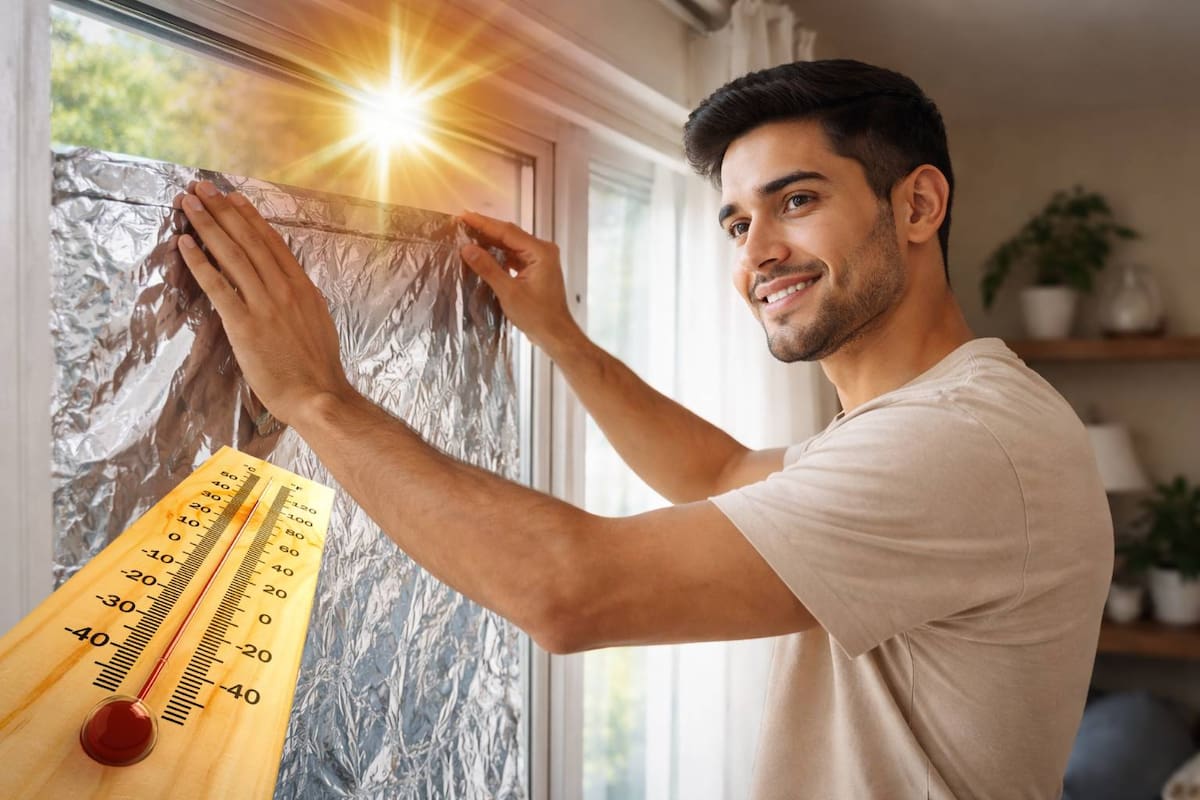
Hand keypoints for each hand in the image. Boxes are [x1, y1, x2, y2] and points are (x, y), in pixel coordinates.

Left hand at [175, 181, 355, 424]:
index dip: (249, 217)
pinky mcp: (244, 324)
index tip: (232, 197)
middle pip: (248, 240)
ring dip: (207, 226)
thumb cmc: (318, 367)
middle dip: (222, 211)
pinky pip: (218, 286)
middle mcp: (283, 289)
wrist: (317, 395)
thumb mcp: (317, 322)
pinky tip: (184, 244)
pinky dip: (200, 262)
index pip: (272, 242)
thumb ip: (301, 300)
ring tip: (189, 204)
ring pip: (232, 255)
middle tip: (201, 188)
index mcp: (302, 287)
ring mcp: (264, 304)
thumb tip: (290, 287)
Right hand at [458, 211, 582, 354]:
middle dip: (486, 229)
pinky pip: (514, 255)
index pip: (507, 231)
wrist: (555, 334)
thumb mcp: (509, 292)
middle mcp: (542, 250)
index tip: (465, 216)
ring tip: (469, 236)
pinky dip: (499, 254)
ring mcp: (540, 259)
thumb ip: (488, 268)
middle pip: (509, 235)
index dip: (484, 223)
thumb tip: (467, 249)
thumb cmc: (537, 315)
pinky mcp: (536, 268)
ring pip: (511, 245)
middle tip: (463, 223)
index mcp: (540, 252)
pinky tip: (484, 253)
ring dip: (491, 242)